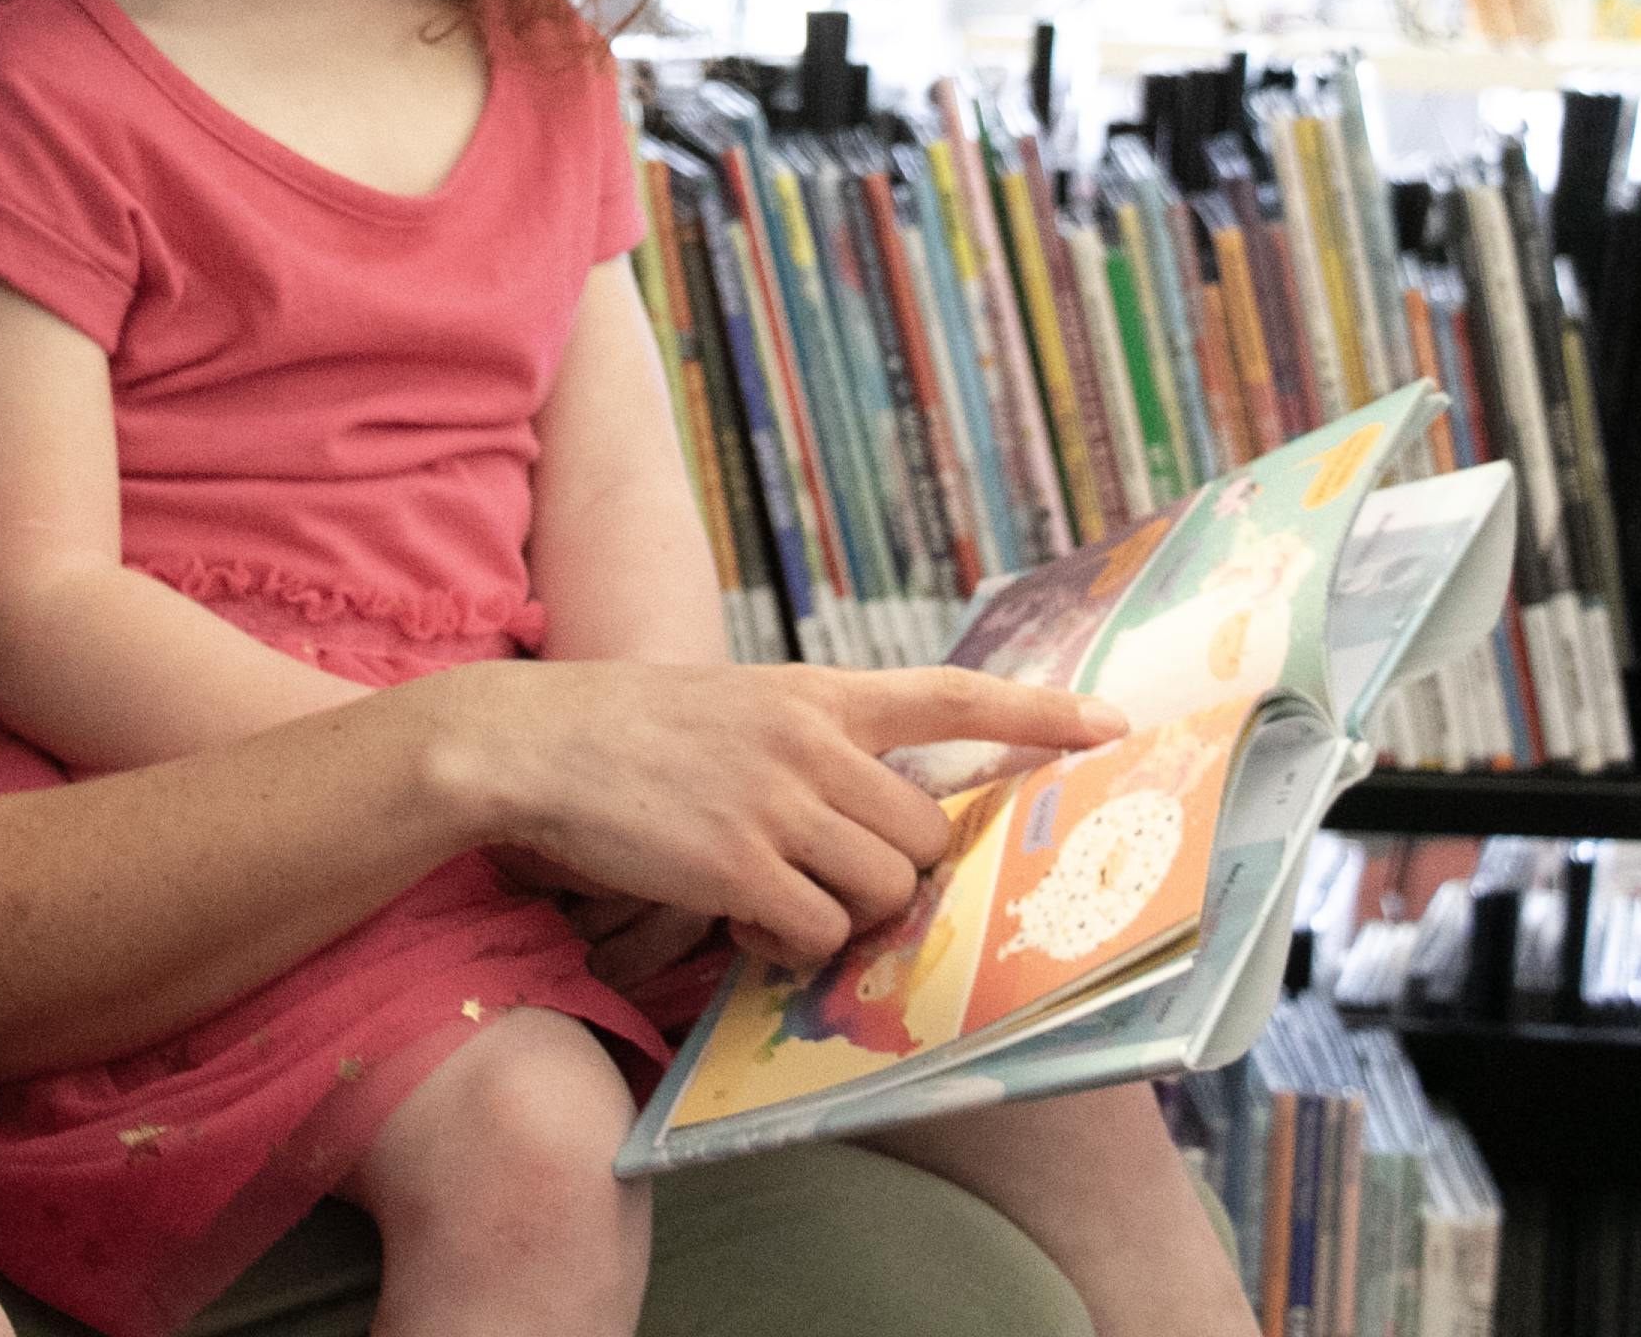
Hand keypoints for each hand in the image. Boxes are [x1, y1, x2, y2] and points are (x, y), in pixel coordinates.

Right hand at [418, 662, 1122, 974]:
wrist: (530, 743)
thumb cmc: (627, 733)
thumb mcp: (735, 710)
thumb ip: (809, 750)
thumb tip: (876, 825)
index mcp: (814, 692)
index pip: (949, 694)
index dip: (1036, 716)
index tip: (1110, 724)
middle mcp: (811, 741)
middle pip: (922, 836)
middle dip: (894, 879)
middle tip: (827, 886)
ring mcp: (777, 801)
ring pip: (879, 892)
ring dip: (837, 918)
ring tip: (769, 905)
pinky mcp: (737, 862)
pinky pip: (813, 933)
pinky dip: (788, 948)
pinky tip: (738, 926)